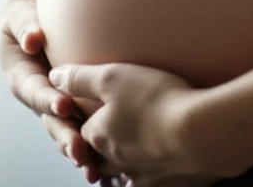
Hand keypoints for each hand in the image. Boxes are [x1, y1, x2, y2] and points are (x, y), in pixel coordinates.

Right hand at [0, 0, 103, 180]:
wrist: (35, 16)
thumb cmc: (24, 14)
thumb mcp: (18, 16)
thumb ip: (25, 26)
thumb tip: (32, 39)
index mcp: (22, 77)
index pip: (35, 91)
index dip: (48, 99)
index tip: (64, 105)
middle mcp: (39, 96)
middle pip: (52, 120)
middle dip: (65, 136)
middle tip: (80, 151)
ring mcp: (57, 102)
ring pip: (68, 128)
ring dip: (80, 148)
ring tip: (94, 169)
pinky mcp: (75, 103)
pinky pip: (86, 122)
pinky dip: (96, 141)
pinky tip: (111, 160)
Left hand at [49, 62, 221, 184]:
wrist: (199, 134)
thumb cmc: (155, 101)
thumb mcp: (113, 76)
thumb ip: (81, 77)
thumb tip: (53, 76)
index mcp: (98, 135)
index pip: (80, 131)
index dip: (84, 119)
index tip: (90, 111)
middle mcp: (115, 161)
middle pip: (98, 158)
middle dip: (99, 149)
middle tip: (106, 136)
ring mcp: (141, 176)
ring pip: (123, 175)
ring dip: (123, 165)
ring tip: (130, 154)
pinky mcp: (166, 184)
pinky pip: (151, 183)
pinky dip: (150, 175)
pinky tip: (159, 166)